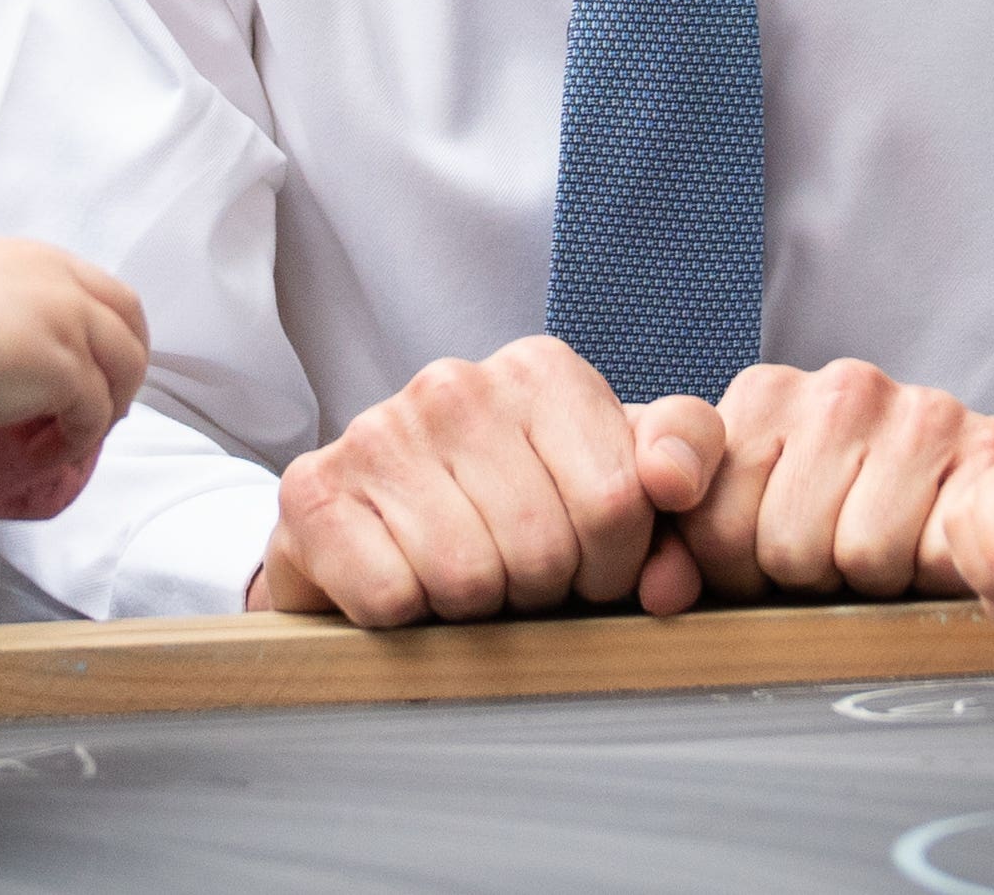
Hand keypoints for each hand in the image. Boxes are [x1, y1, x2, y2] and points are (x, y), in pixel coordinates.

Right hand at [0, 234, 149, 518]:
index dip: (107, 328)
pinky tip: (38, 460)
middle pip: (129, 320)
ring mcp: (67, 320)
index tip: (97, 365)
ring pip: (124, 369)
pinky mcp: (64, 368)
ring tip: (69, 441)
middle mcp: (58, 279)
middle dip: (127, 366)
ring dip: (106, 410)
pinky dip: (71, 444)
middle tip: (108, 409)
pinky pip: (92, 417)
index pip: (96, 286)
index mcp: (29, 257)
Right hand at [255, 335, 723, 626]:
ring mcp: (379, 430)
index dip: (614, 568)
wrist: (371, 533)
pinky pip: (392, 598)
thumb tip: (671, 542)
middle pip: (545, 548)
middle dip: (542, 595)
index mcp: (542, 372)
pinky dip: (406, 620)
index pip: (620, 500)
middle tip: (517, 584)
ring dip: (473, 612)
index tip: (589, 569)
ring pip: (468, 579)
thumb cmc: (510, 515)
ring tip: (462, 585)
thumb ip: (681, 491)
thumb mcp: (610, 488)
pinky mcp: (313, 490)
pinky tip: (404, 587)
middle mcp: (457, 383)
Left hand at [675, 361, 993, 604]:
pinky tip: (940, 560)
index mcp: (765, 394)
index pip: (714, 524)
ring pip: (864, 556)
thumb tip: (660, 593)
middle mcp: (843, 387)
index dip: (736, 571)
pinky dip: (946, 577)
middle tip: (836, 558)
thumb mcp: (744, 502)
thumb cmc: (840, 501)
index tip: (756, 564)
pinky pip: (945, 552)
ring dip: (877, 581)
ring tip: (888, 551)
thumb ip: (686, 535)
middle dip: (809, 578)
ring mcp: (923, 412)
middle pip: (786, 549)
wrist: (970, 475)